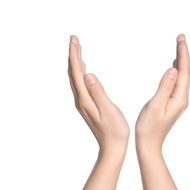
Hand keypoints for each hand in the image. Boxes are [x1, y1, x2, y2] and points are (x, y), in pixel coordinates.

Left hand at [68, 35, 129, 154]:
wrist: (112, 147)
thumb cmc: (114, 131)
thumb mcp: (109, 111)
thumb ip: (98, 92)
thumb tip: (88, 75)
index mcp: (85, 100)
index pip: (77, 73)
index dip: (75, 55)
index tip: (74, 40)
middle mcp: (81, 101)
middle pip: (73, 74)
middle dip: (73, 56)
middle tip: (74, 40)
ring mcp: (84, 104)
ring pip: (76, 79)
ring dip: (76, 64)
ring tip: (78, 51)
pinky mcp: (88, 106)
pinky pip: (80, 86)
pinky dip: (80, 74)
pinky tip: (84, 71)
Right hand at [135, 34, 189, 152]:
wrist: (149, 143)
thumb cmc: (149, 127)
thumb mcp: (155, 105)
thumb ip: (165, 87)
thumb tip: (173, 69)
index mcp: (179, 98)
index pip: (184, 71)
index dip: (183, 54)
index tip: (181, 39)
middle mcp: (181, 99)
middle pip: (185, 72)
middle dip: (183, 54)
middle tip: (180, 38)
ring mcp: (178, 101)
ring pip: (182, 77)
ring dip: (181, 62)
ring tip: (178, 48)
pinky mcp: (172, 103)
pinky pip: (177, 83)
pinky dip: (177, 72)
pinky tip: (174, 67)